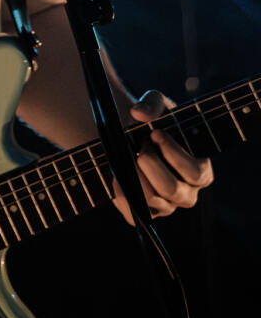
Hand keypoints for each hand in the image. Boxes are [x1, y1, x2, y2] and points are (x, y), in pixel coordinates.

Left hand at [112, 89, 213, 224]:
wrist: (130, 137)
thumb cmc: (152, 122)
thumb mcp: (156, 105)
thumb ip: (152, 104)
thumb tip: (139, 113)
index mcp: (199, 171)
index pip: (195, 172)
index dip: (173, 153)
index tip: (155, 133)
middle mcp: (187, 193)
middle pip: (171, 189)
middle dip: (150, 164)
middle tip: (138, 147)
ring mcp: (166, 206)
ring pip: (151, 200)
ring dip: (134, 176)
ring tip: (126, 157)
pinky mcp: (145, 213)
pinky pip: (133, 213)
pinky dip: (122, 193)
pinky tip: (117, 174)